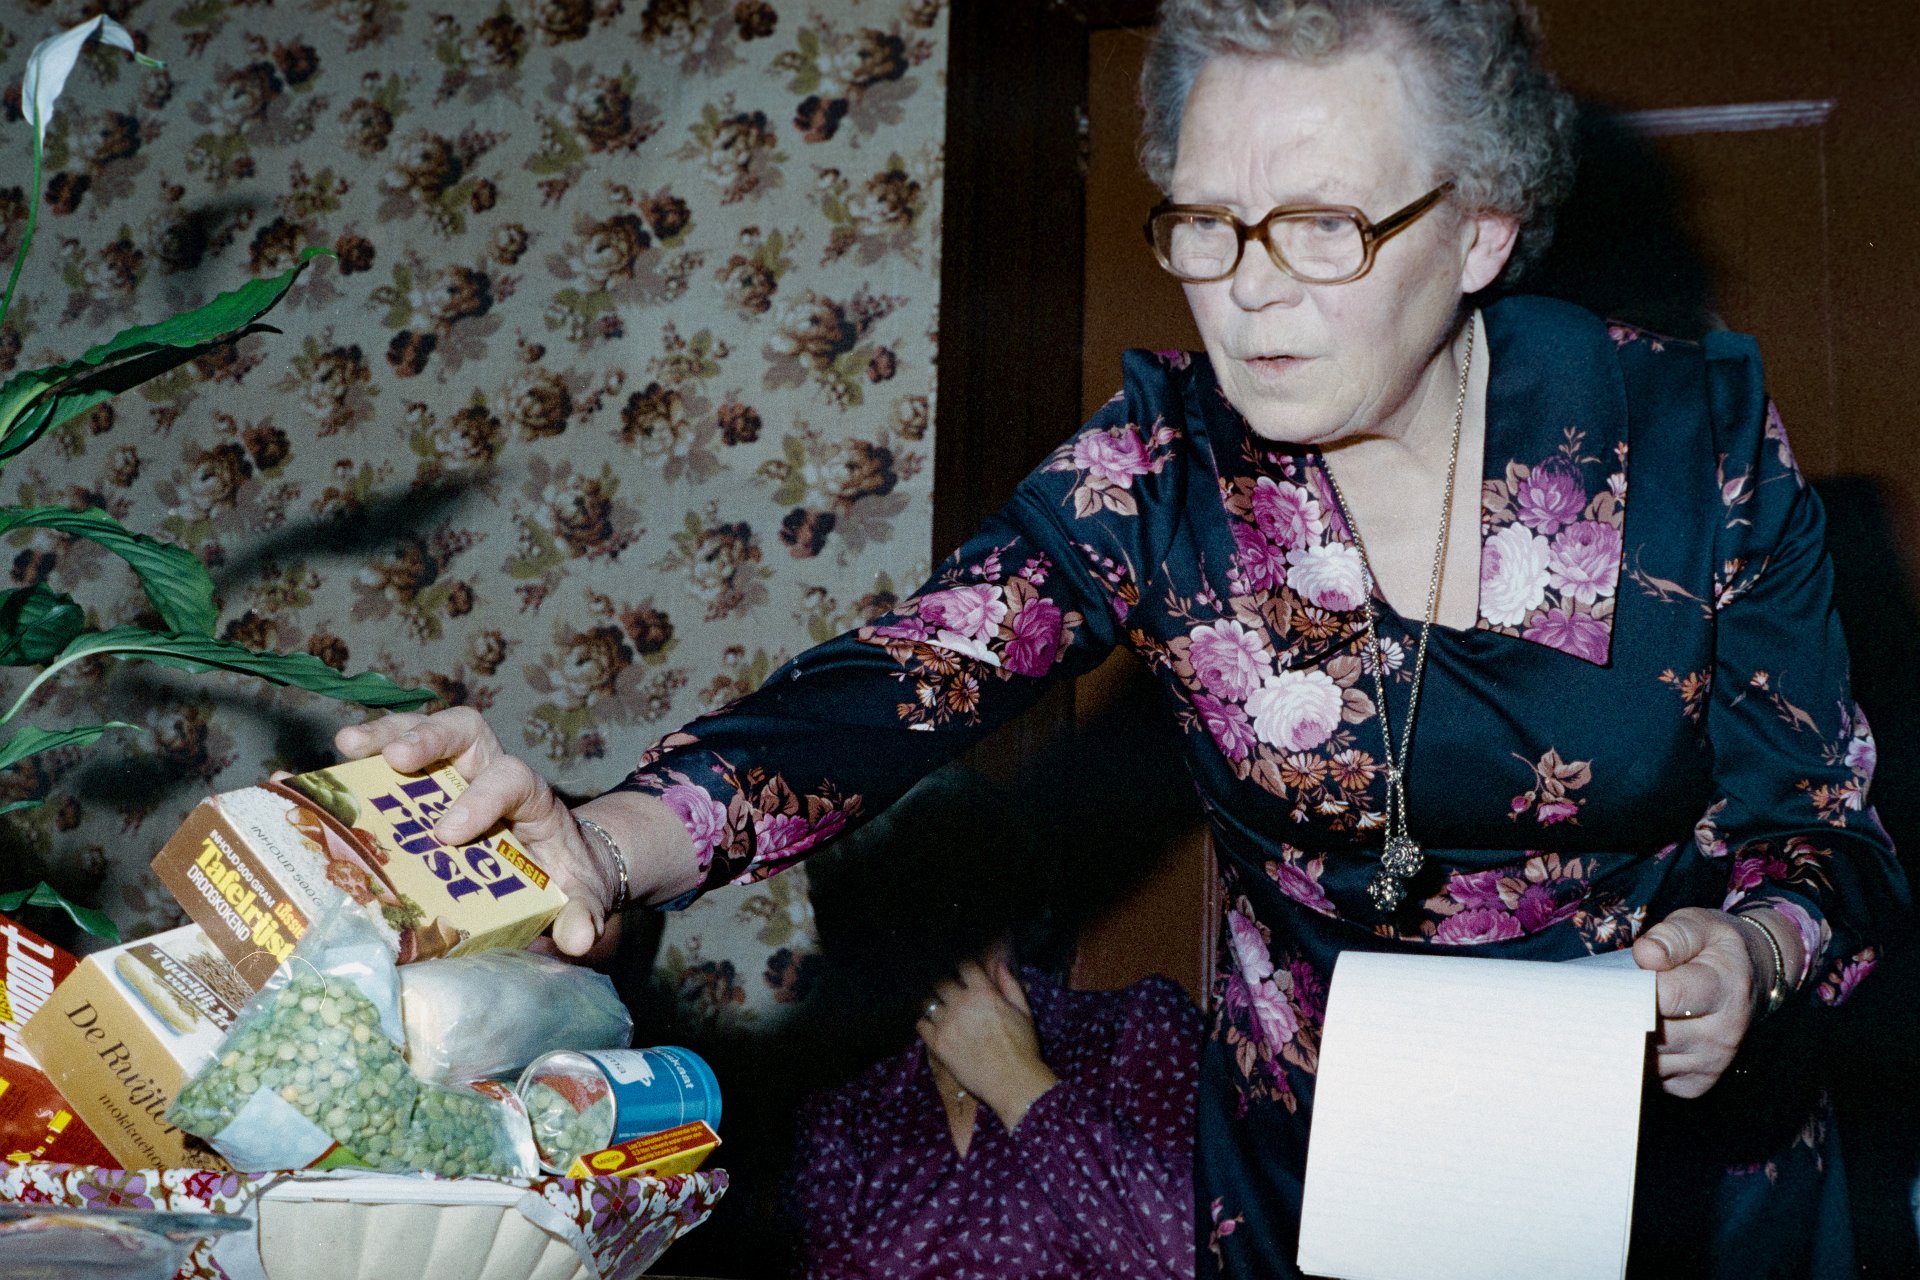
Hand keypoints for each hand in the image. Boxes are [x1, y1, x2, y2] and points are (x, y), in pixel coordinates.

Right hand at [335, 708, 694, 959]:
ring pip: (427, 732)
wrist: (561, 867)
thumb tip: (577, 938)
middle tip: (395, 758)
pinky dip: (361, 762)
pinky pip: (392, 764)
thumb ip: (582, 915)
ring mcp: (456, 778)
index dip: (483, 797)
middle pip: (467, 730)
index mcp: (531, 800)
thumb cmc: (566, 878)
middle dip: (431, 735)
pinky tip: (326, 772)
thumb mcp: (581, 899)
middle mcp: (492, 775)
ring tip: (348, 745)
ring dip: (388, 733)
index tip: (449, 833)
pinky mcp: (425, 792)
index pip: (513, 779)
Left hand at [916, 954, 1057, 1128]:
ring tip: (936, 1006)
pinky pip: (920, 1024)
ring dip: (932, 1002)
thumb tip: (998, 964)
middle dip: (942, 982)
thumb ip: (1009, 984)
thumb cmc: (1023, 1048)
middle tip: (945, 990)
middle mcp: (962, 1004)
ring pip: (927, 1001)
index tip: (958, 970)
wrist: (1013, 1082)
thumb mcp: (1023, 1011)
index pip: (962, 965)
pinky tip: (933, 1026)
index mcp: (984, 992)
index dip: (959, 965)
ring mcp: (947, 1023)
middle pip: (939, 980)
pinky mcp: (938, 1044)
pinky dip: (925, 1022)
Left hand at [1633, 906, 1797, 1098]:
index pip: (1667, 996)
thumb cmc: (1714, 949)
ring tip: (1618, 1014)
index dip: (1633, 987)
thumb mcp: (1698, 926)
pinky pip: (1652, 1079)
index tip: (1614, 979)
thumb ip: (1671, 936)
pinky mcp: (1697, 1083)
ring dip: (1625, 1040)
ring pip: (1646, 1060)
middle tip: (1603, 999)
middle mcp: (1723, 1033)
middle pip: (1651, 1033)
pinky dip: (1637, 1061)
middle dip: (1622, 1015)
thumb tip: (1645, 955)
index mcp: (1724, 989)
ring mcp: (1712, 1062)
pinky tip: (1637, 1036)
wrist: (1750, 980)